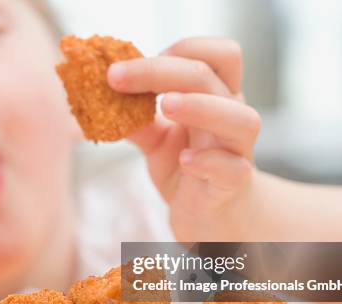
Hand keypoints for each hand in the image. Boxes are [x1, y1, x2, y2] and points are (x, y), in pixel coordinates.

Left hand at [107, 37, 260, 241]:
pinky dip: (209, 161)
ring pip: (241, 118)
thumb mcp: (156, 140)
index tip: (134, 66)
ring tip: (165, 106)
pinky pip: (233, 168)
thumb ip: (135, 119)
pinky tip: (185, 159)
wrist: (210, 214)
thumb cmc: (187, 168)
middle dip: (161, 70)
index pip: (213, 54)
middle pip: (212, 74)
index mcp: (215, 96)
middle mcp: (230, 114)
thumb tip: (100, 99)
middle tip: (116, 77)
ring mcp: (237, 150)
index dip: (177, 50)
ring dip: (200, 106)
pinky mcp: (234, 183)